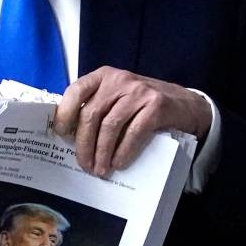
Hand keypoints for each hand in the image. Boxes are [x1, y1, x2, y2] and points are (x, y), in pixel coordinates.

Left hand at [53, 67, 212, 176]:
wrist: (183, 104)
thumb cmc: (141, 105)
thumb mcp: (116, 97)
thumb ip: (96, 106)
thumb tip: (70, 135)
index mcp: (103, 76)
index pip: (76, 91)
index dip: (65, 113)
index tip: (61, 135)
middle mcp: (119, 80)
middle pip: (92, 114)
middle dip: (84, 143)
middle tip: (84, 164)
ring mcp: (138, 91)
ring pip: (110, 126)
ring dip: (102, 152)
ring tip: (100, 169)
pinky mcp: (156, 106)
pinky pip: (133, 133)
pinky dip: (123, 152)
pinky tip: (119, 163)